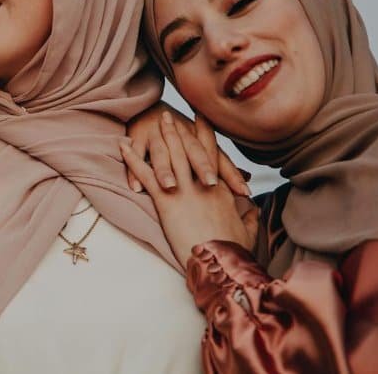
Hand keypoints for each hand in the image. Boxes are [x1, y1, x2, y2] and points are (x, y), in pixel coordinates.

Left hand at [120, 112, 257, 266]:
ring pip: (170, 155)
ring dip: (161, 136)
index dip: (206, 134)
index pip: (212, 154)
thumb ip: (250, 217)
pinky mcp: (167, 201)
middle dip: (179, 129)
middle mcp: (202, 183)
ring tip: (154, 120)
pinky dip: (132, 159)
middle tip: (170, 113)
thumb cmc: (234, 251)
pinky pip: (146, 174)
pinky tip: (123, 146)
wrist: (222, 263)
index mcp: (221, 189)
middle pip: (189, 149)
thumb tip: (254, 211)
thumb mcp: (247, 231)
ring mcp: (184, 190)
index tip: (201, 118)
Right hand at [124, 102, 249, 196]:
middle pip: (193, 151)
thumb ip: (223, 166)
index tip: (244, 192)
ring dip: (165, 169)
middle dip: (202, 167)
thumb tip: (248, 180)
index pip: (218, 158)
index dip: (230, 173)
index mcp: (199, 140)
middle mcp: (181, 135)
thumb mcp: (201, 147)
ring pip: (162, 153)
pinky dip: (134, 169)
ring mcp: (158, 136)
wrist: (147, 107)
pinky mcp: (137, 137)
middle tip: (210, 184)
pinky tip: (136, 187)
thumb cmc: (179, 135)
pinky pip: (136, 154)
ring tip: (170, 186)